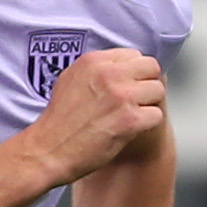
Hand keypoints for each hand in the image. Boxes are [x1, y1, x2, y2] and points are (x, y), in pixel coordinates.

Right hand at [21, 49, 165, 187]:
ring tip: (132, 116)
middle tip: (137, 100)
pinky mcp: (130, 120)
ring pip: (158, 90)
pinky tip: (130, 130)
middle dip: (147, 84)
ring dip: (149, 105)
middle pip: (151, 68)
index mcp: (94, 61)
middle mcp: (110, 74)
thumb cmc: (58, 121)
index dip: (135, 72)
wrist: (49, 150)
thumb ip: (97, 69)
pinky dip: (147, 124)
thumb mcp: (70, 79)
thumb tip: (119, 66)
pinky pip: (156, 115)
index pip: (135, 55)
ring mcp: (122, 96)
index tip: (128, 85)